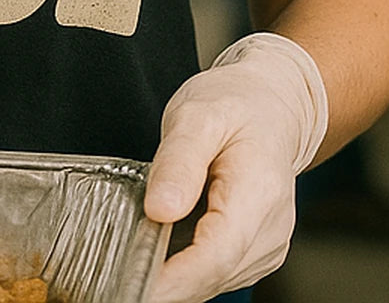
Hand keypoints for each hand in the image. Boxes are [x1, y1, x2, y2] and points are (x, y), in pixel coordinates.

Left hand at [145, 33, 328, 301]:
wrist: (268, 105)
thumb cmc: (234, 104)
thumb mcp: (197, 114)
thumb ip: (178, 160)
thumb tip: (160, 209)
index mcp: (259, 192)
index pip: (216, 255)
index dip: (173, 279)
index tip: (132, 286)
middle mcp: (270, 230)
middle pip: (212, 274)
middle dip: (165, 280)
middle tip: (117, 270)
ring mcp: (267, 246)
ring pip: (213, 279)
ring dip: (174, 274)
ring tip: (138, 247)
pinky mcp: (255, 252)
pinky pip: (216, 272)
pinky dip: (186, 266)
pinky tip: (165, 242)